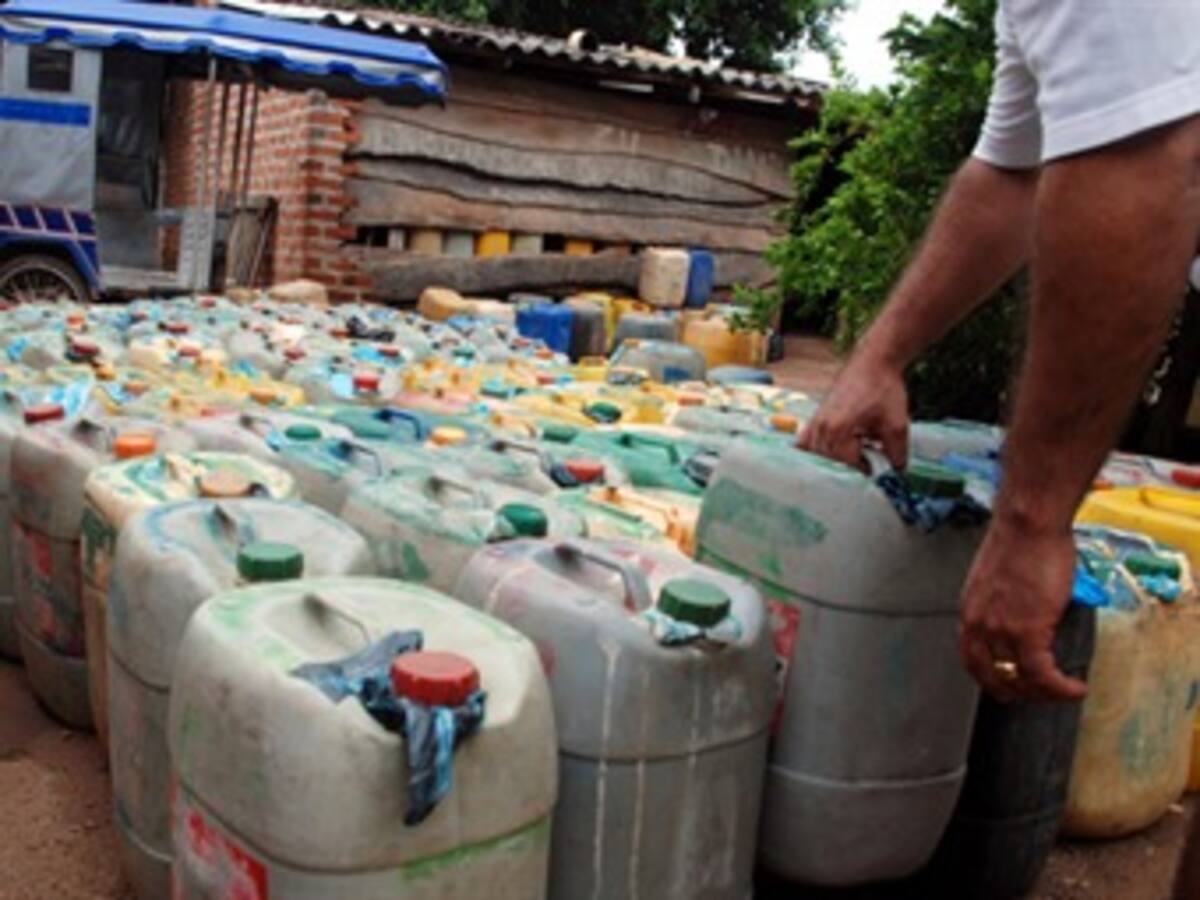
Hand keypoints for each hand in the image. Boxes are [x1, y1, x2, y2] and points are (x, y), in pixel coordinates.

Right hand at [798, 354, 909, 469]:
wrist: (874, 361)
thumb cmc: (884, 388)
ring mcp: (816, 420)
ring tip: (853, 451)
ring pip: (817, 453)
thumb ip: (897, 452)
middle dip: (850, 464)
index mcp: (839, 429)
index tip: (878, 467)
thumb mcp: (897, 424)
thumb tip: (896, 471)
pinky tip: (833, 446)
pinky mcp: (816, 415)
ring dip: (834, 457)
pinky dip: (817, 447)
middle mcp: (822, 426)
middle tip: (868, 460)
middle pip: (830, 461)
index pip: (848, 463)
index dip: (866, 468)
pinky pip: (807, 440)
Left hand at [959, 518, 1086, 702]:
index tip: (1005, 686)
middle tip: (1038, 695)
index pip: (970, 659)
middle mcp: (979, 624)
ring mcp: (1001, 629)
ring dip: (1045, 692)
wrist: (1028, 523)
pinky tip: (1074, 687)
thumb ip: (1003, 603)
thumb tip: (1023, 616)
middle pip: (991, 676)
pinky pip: (1042, 673)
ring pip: (1020, 678)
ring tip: (1063, 691)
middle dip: (1016, 691)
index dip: (989, 678)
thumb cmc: (1020, 540)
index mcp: (970, 611)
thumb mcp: (999, 579)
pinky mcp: (1027, 629)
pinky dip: (1059, 687)